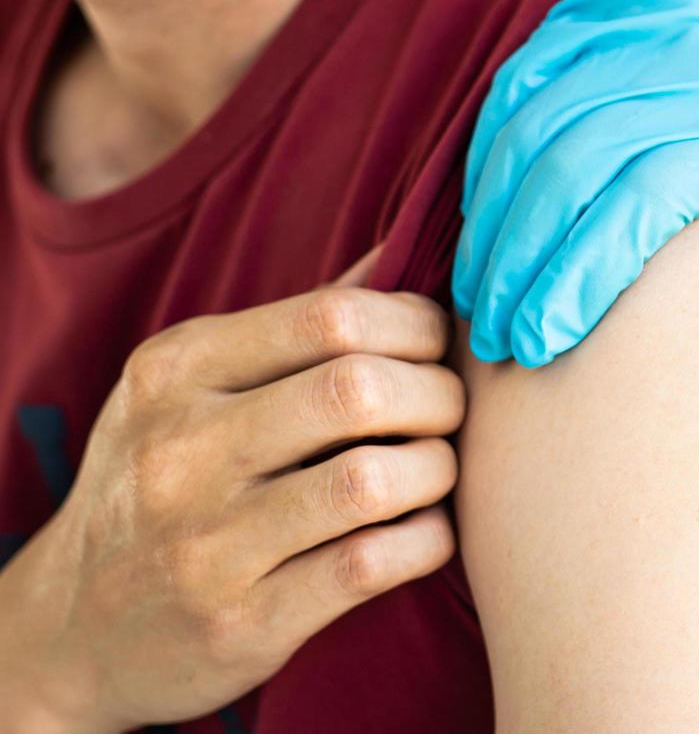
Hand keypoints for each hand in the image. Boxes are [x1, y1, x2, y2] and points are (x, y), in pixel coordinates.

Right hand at [0, 263, 463, 730]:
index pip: (333, 315)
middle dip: (438, 397)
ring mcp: (206, 542)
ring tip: (434, 473)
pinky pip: (372, 564)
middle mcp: (180, 449)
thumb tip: (400, 251)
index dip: (415, 326)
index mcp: (176, 370)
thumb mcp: (192, 387)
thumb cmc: (166, 482)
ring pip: (373, 479)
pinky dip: (427, 541)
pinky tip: (424, 532)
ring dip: (436, 471)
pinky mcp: (242, 621)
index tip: (433, 351)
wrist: (71, 625)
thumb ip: (296, 326)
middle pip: (359, 389)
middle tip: (447, 416)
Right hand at [453, 0, 698, 366]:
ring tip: (480, 292)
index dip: (583, 272)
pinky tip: (482, 207)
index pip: (641, 202)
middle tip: (500, 341)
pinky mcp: (601, 2)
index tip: (548, 337)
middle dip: (521, 266)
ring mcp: (629, 27)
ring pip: (533, 131)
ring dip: (496, 216)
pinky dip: (493, 147)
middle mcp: (678, 67)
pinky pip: (525, 80)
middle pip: (569, 177)